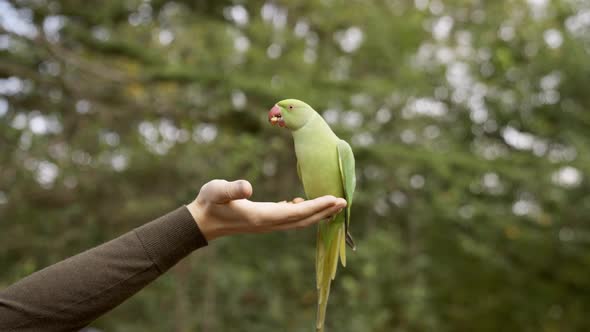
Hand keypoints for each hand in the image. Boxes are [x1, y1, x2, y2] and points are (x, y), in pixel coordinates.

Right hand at [186, 179, 346, 240]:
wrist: (200, 222)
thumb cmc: (208, 203)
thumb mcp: (216, 191)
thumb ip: (230, 189)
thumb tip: (247, 187)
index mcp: (262, 216)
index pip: (296, 213)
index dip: (317, 207)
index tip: (335, 199)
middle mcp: (268, 223)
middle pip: (303, 219)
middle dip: (324, 211)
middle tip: (344, 202)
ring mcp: (267, 223)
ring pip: (298, 220)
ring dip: (317, 213)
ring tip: (332, 205)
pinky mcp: (264, 220)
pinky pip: (289, 218)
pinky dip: (302, 212)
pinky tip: (304, 202)